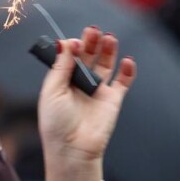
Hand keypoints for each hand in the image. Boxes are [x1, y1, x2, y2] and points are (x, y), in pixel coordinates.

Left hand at [38, 26, 135, 180]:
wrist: (72, 149)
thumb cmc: (56, 123)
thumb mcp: (52, 91)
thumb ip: (60, 66)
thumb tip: (65, 42)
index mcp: (62, 81)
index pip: (70, 56)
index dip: (73, 46)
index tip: (74, 42)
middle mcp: (80, 83)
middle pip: (89, 56)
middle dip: (91, 42)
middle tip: (93, 31)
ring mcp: (98, 91)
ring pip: (106, 64)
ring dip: (108, 49)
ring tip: (109, 37)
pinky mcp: (113, 100)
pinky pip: (123, 81)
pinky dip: (127, 70)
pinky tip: (127, 60)